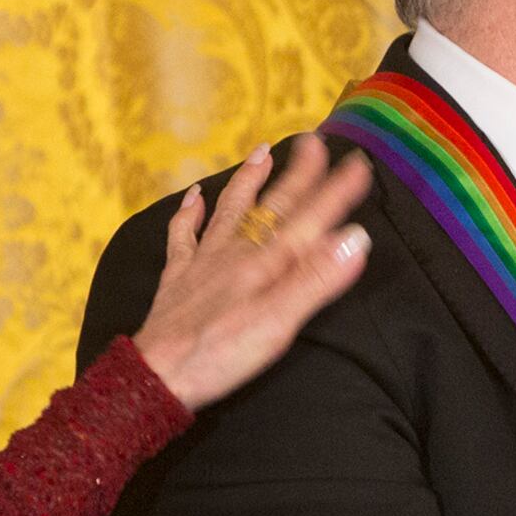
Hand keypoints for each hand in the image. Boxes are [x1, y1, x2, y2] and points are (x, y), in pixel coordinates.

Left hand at [131, 137, 374, 408]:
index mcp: (265, 264)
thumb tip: (354, 238)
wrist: (159, 374)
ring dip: (248, 181)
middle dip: (297, 174)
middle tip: (314, 141)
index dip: (334, 192)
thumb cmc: (221, 354)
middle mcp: (236, 253)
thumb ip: (316, 279)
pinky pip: (183, 234)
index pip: (308, 219)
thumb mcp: (278, 322)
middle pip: (272, 207)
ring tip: (262, 153)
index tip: (356, 163)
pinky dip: (189, 212)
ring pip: (230, 210)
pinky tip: (194, 196)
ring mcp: (204, 262)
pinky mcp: (179, 278)